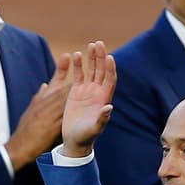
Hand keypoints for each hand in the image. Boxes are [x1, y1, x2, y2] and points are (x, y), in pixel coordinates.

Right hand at [5, 51, 72, 168]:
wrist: (20, 147)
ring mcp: (49, 114)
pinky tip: (81, 98)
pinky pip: (64, 112)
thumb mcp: (31, 110)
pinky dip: (72, 105)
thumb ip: (39, 97)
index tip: (68, 55)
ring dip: (76, 86)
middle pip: (63, 86)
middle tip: (82, 60)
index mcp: (41, 100)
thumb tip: (44, 85)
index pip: (53, 81)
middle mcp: (45, 104)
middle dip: (74, 74)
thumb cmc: (25, 130)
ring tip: (86, 76)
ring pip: (65, 96)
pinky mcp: (53, 124)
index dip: (61, 68)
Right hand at [61, 41, 115, 156]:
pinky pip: (78, 75)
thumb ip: (102, 119)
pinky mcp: (76, 91)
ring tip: (91, 45)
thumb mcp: (95, 129)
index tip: (109, 57)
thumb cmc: (87, 136)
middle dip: (101, 57)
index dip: (110, 68)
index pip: (110, 79)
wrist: (74, 140)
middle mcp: (98, 92)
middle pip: (102, 70)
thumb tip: (109, 107)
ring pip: (91, 70)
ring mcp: (87, 90)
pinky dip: (78, 65)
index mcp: (104, 99)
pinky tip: (77, 55)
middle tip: (99, 44)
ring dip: (92, 58)